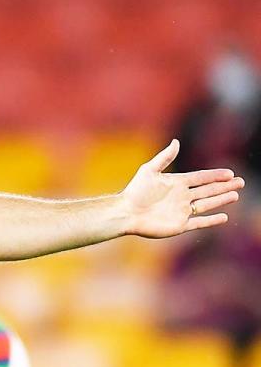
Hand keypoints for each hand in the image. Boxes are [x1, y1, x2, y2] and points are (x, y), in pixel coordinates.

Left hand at [120, 139, 243, 237]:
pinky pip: (199, 222)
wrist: (126, 213)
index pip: (201, 178)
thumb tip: (176, 141)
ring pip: (206, 204)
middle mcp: (181, 197)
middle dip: (224, 186)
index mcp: (176, 183)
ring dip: (221, 200)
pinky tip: (224, 217)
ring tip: (235, 195)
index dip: (215, 175)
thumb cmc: (135, 192)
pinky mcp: (179, 225)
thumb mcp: (149, 170)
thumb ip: (165, 157)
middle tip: (241, 182)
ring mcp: (181, 211)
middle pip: (208, 190)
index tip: (230, 173)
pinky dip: (211, 220)